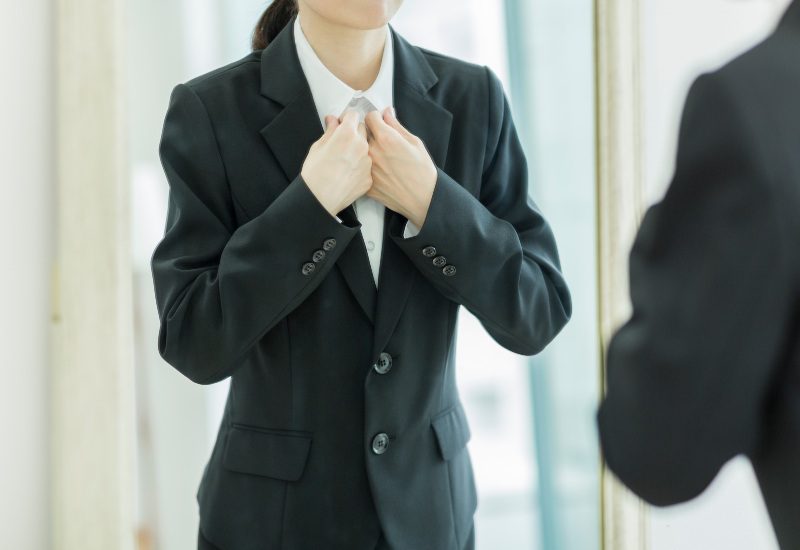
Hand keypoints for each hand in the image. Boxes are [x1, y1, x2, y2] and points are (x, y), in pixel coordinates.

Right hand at [300, 110, 371, 216]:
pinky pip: (366, 167)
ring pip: (366, 149)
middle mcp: (361, 145)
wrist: (319, 198)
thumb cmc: (315, 172)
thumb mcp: (317, 146)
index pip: (353, 115)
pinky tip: (348, 174)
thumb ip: (329, 131)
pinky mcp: (369, 177)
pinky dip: (359, 168)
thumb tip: (333, 120)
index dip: (346, 119)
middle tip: (343, 143)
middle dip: (354, 133)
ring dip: (358, 150)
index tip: (342, 125)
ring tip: (344, 162)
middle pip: (362, 130)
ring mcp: (367, 162)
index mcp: (347, 134)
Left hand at [364, 107, 436, 227]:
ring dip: (367, 151)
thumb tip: (386, 112)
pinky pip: (362, 169)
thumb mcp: (414, 142)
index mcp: (386, 138)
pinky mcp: (366, 183)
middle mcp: (373, 151)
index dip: (376, 117)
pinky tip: (380, 172)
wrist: (423, 199)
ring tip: (382, 158)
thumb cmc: (422, 171)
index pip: (370, 116)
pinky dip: (368, 168)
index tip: (380, 122)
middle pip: (363, 133)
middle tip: (382, 141)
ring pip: (360, 151)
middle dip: (370, 133)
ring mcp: (368, 168)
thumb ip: (396, 126)